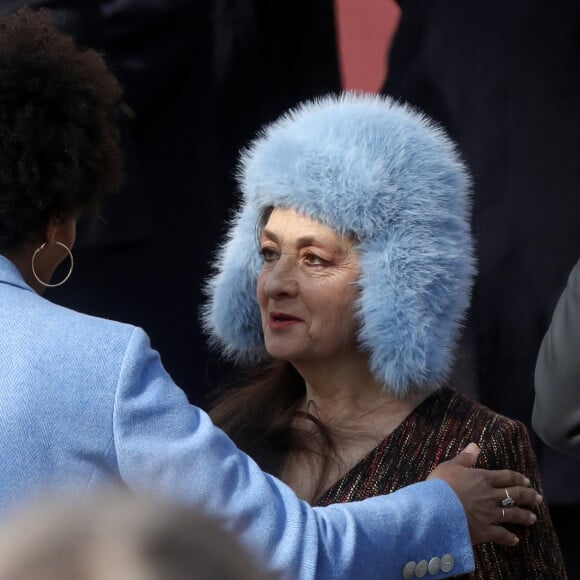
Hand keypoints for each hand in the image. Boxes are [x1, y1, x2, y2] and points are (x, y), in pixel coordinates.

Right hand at [427, 443, 541, 545]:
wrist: (434, 509)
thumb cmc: (440, 485)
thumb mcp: (449, 466)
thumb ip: (464, 458)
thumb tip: (475, 446)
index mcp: (482, 478)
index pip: (506, 477)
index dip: (517, 478)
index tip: (527, 481)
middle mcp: (490, 496)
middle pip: (514, 495)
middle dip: (528, 496)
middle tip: (538, 498)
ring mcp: (489, 514)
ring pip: (512, 514)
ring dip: (523, 516)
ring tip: (533, 518)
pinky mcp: (484, 530)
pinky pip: (500, 534)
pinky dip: (509, 537)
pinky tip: (515, 540)